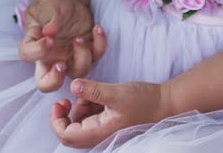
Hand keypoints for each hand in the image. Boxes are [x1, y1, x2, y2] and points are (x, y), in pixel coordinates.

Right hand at [20, 0, 104, 92]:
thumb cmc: (51, 2)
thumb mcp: (46, 3)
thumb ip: (49, 17)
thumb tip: (49, 31)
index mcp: (35, 43)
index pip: (27, 55)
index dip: (37, 52)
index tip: (48, 39)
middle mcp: (51, 56)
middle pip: (47, 83)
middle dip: (55, 80)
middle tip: (61, 65)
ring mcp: (70, 56)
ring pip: (77, 72)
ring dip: (82, 57)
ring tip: (80, 38)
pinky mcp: (87, 50)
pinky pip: (96, 55)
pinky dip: (100, 44)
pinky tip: (97, 29)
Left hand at [50, 80, 172, 148]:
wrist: (165, 103)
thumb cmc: (144, 100)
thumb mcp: (116, 93)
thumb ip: (93, 91)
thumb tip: (73, 86)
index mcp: (99, 132)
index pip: (66, 135)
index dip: (56, 120)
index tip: (59, 103)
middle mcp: (99, 135)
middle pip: (70, 133)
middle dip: (65, 115)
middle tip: (68, 99)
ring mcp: (104, 130)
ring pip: (79, 123)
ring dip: (78, 108)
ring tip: (90, 94)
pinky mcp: (108, 122)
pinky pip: (90, 118)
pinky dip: (88, 106)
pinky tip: (98, 96)